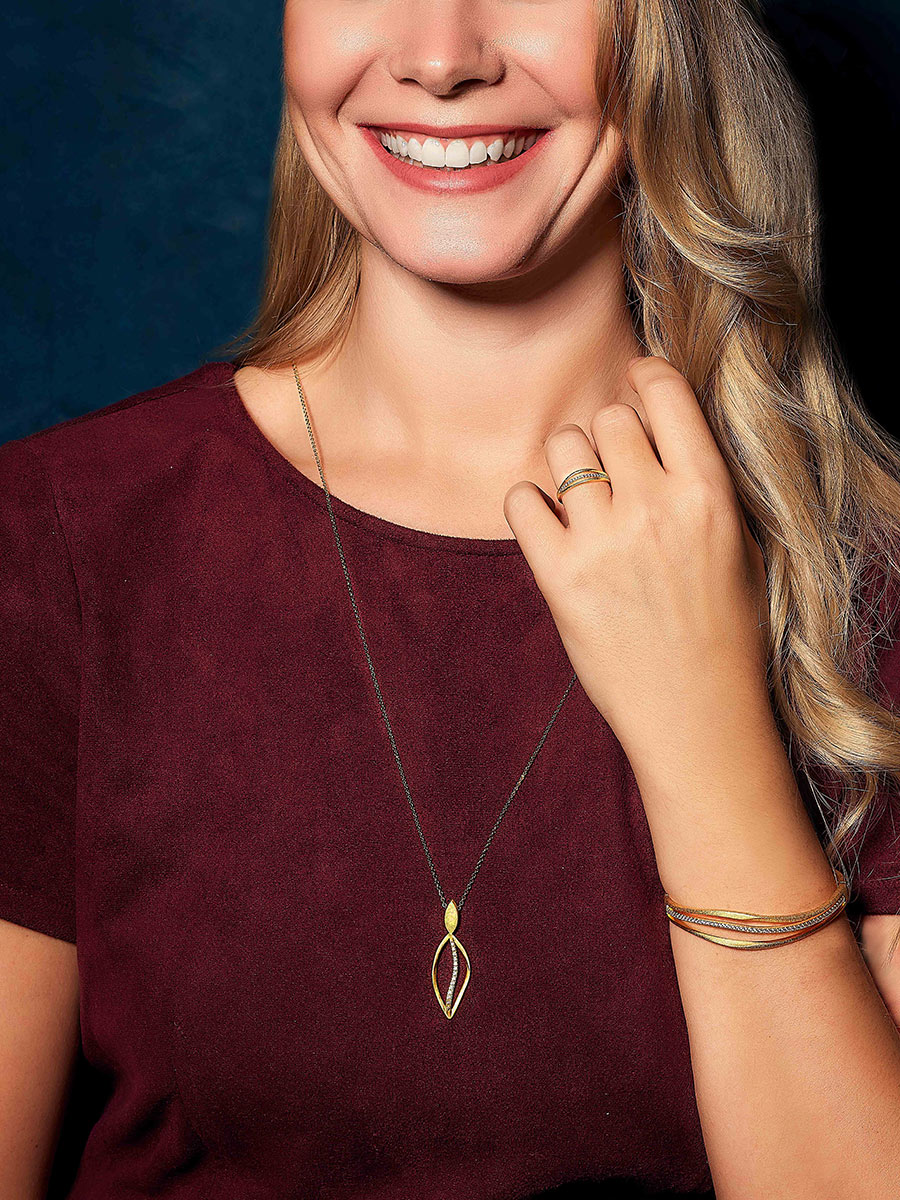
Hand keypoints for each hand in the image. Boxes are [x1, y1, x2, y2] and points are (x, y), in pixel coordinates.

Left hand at [502, 356, 770, 760]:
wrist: (696, 712)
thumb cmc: (724, 630)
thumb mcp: (737, 543)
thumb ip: (697, 479)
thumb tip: (654, 423)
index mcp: (708, 492)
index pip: (663, 391)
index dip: (642, 378)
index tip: (633, 387)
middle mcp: (655, 506)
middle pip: (607, 417)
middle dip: (605, 437)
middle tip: (611, 474)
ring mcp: (604, 540)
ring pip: (563, 447)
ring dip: (568, 466)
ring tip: (582, 504)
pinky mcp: (559, 575)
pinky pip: (521, 499)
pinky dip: (530, 506)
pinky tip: (551, 529)